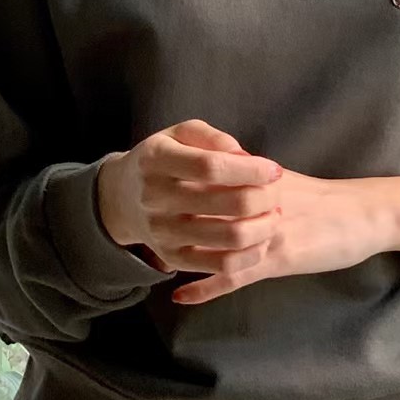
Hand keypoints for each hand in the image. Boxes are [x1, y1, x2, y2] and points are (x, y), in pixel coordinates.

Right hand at [97, 119, 282, 276]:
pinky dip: (250, 254)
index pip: (212, 167)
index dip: (251, 170)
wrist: (123, 197)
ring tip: (273, 214)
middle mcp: (155, 198)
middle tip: (276, 192)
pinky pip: (220, 265)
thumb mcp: (181, 134)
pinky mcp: (172, 258)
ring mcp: (163, 232)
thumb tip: (245, 157)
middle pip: (227, 204)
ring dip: (264, 227)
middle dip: (265, 198)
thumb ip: (213, 138)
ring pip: (229, 238)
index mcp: (157, 160)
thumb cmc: (165, 158)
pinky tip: (260, 239)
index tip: (273, 170)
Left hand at [171, 167, 389, 304]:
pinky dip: (204, 287)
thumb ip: (251, 180)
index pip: (209, 179)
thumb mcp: (284, 182)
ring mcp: (267, 233)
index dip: (179, 186)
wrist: (364, 215)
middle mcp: (259, 203)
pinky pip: (233, 276)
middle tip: (145, 225)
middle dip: (172, 217)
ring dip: (182, 253)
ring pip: (213, 242)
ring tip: (155, 258)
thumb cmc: (326, 200)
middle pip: (203, 209)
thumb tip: (220, 177)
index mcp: (259, 179)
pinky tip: (181, 295)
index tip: (151, 191)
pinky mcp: (278, 259)